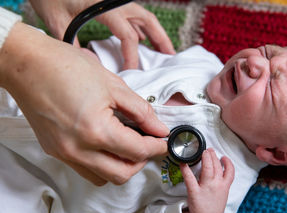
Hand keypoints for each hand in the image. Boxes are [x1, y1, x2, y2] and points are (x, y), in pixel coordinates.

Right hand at [0, 22, 168, 185]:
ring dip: (121, 167)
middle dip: (141, 161)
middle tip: (149, 144)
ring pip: (103, 178)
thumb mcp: (113, 85)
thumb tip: (159, 128)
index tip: (165, 141)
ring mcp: (64, 154)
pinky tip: (107, 145)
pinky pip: (86, 170)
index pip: (137, 151)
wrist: (26, 64)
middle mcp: (78, 150)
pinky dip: (102, 164)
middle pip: (122, 175)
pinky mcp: (55, 152)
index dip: (157, 147)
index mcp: (96, 131)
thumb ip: (141, 111)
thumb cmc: (66, 67)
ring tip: (128, 145)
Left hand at [29, 0, 174, 68]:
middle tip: (170, 56)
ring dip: (156, 33)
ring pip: (144, 17)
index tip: (131, 71)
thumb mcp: (57, 22)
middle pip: (147, 21)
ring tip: (164, 49)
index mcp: (105, 8)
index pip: (128, 36)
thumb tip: (87, 63)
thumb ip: (73, 44)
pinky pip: (133, 15)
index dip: (132, 57)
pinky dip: (142, 28)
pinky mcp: (111, 2)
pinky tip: (142, 39)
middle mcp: (115, 3)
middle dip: (161, 40)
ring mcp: (115, 1)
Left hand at [180, 148, 233, 212]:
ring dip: (205, 158)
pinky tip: (183, 163)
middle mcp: (217, 185)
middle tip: (208, 150)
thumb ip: (222, 185)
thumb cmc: (213, 209)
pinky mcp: (195, 192)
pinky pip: (190, 178)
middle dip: (213, 156)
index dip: (227, 162)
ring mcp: (206, 188)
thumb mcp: (222, 196)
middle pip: (217, 166)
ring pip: (208, 168)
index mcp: (225, 187)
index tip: (223, 157)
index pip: (229, 171)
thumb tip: (219, 174)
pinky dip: (186, 170)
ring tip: (202, 152)